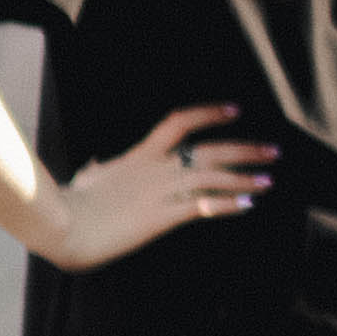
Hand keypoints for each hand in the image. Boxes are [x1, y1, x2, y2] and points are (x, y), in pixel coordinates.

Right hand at [34, 102, 270, 271]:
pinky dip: (228, 204)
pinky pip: (203, 205)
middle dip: (245, 149)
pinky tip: (248, 205)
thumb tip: (97, 163)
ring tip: (269, 181)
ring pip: (212, 176)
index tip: (236, 110)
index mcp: (140, 156)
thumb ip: (98, 169)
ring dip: (245, 178)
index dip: (209, 113)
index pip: (179, 122)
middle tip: (273, 150)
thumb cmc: (70, 204)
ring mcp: (160, 191)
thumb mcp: (87, 179)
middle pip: (209, 149)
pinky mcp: (161, 216)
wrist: (63, 225)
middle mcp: (156, 168)